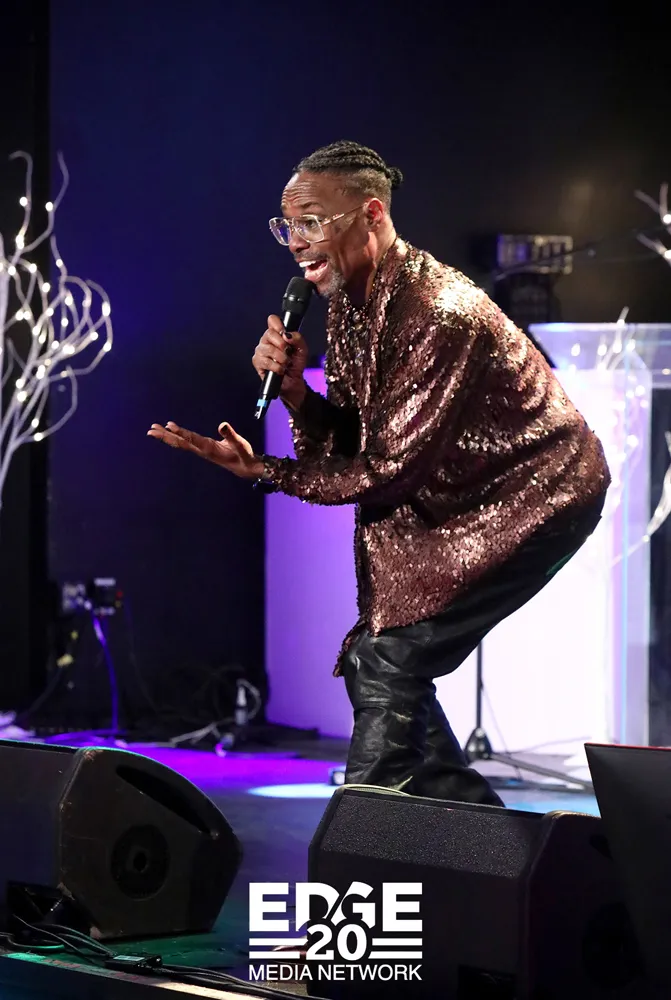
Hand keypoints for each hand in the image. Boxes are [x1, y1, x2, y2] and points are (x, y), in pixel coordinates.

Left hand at [147, 420, 263, 478]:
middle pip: (180, 443)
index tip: (169, 425)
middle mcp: (201, 450)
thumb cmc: (243, 455)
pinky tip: (169, 433)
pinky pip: (185, 443)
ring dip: (166, 436)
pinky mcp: (202, 449)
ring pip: (180, 443)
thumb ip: (231, 435)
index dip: (181, 432)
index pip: (192, 439)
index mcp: (209, 448)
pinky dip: (175, 437)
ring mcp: (200, 450)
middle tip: (151, 430)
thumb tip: (223, 425)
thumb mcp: (240, 444)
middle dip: (165, 436)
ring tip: (153, 430)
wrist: (244, 467)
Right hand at [252, 314, 307, 410]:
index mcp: (277, 334)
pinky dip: (276, 366)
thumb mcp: (302, 349)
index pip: (272, 320)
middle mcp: (266, 341)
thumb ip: (298, 338)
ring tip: (286, 363)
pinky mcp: (257, 362)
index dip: (278, 324)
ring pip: (268, 348)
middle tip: (288, 352)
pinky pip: (265, 361)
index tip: (285, 333)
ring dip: (281, 357)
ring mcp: (260, 351)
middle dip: (282, 344)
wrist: (293, 381)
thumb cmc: (296, 364)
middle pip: (269, 333)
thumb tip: (286, 335)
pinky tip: (280, 370)